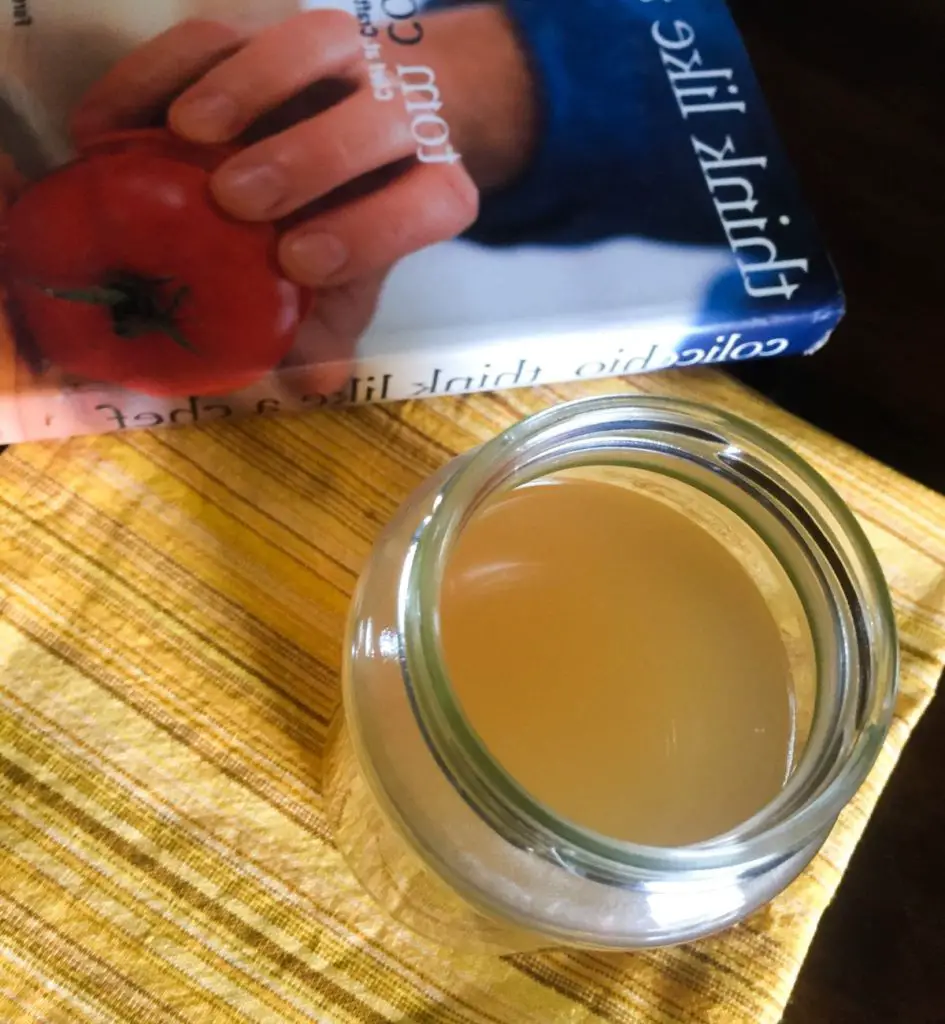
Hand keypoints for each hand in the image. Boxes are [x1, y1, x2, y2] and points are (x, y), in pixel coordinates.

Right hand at [69, 11, 485, 289]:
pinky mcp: (271, 24)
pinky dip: (158, 70)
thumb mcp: (349, 280)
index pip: (430, 203)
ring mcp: (343, 58)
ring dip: (247, 85)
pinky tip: (106, 126)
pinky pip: (219, 30)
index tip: (299, 263)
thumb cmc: (348, 219)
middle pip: (377, 120)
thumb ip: (328, 324)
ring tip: (185, 135)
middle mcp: (402, 112)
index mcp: (431, 185)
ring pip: (310, 45)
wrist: (354, 130)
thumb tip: (308, 383)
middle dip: (310, 158)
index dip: (372, 231)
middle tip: (237, 198)